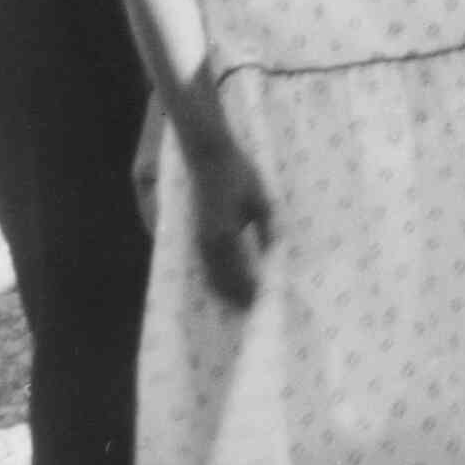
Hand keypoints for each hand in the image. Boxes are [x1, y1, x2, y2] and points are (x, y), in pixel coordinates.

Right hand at [183, 124, 275, 309]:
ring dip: (219, 287)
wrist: (209, 155)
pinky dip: (208, 273)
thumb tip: (273, 253)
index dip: (246, 288)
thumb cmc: (239, 175)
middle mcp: (207, 239)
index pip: (236, 272)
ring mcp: (196, 234)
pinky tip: (214, 280)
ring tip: (232, 301)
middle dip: (233, 293)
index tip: (258, 302)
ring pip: (205, 271)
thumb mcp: (262, 201)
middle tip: (246, 309)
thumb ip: (267, 229)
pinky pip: (198, 259)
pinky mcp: (191, 228)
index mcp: (225, 233)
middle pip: (218, 277)